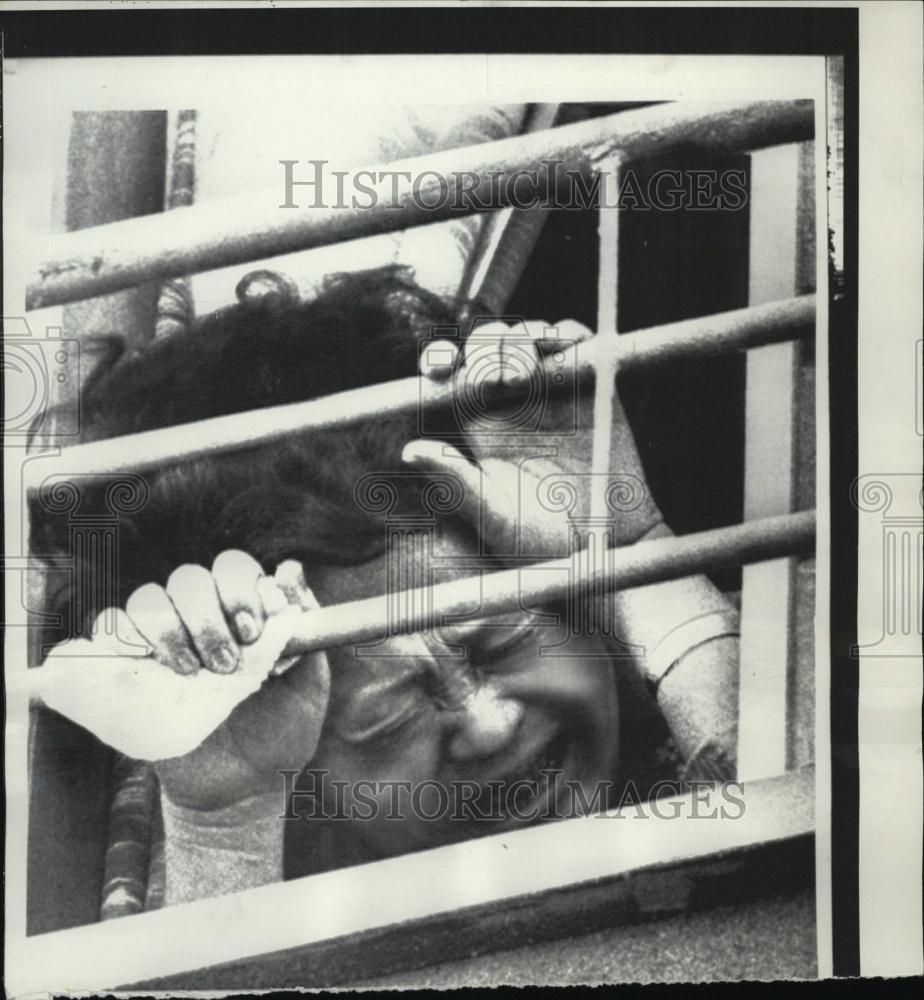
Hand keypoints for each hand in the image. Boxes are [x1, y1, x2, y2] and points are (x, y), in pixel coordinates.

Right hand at [40, 551, 329, 812]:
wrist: (241, 788)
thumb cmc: (280, 733)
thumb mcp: (309, 685)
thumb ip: (307, 631)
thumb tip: (288, 570)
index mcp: (247, 611)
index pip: (233, 568)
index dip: (239, 589)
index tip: (252, 630)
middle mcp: (204, 615)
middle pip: (189, 579)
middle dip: (207, 618)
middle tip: (226, 663)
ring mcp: (165, 639)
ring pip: (149, 598)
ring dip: (169, 631)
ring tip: (192, 674)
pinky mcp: (130, 666)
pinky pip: (110, 628)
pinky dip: (121, 637)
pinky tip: (149, 666)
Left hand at [412, 319, 663, 553]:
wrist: (610, 548)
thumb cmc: (546, 544)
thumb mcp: (495, 519)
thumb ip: (456, 484)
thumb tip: (409, 451)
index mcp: (478, 424)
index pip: (450, 376)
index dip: (439, 359)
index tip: (439, 367)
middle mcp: (511, 401)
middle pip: (487, 347)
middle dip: (487, 349)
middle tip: (499, 381)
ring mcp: (553, 389)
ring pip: (528, 337)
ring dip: (523, 339)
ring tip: (525, 373)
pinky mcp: (593, 385)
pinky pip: (578, 344)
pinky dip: (570, 334)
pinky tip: (563, 347)